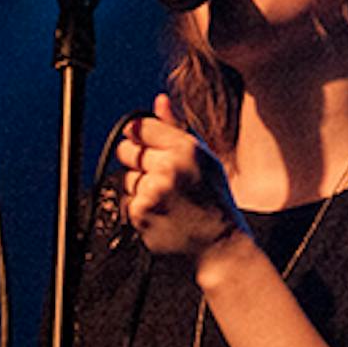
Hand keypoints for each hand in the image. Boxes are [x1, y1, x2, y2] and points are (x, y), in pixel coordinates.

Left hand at [116, 94, 245, 259]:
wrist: (220, 246)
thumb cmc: (216, 203)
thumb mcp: (205, 159)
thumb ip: (176, 127)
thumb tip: (159, 100)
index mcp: (187, 149)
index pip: (141, 127)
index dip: (140, 136)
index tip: (145, 144)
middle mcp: (169, 166)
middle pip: (127, 150)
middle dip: (137, 160)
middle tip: (160, 176)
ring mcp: (153, 190)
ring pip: (127, 177)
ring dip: (141, 187)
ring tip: (167, 199)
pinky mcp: (140, 212)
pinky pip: (128, 201)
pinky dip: (141, 207)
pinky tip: (163, 212)